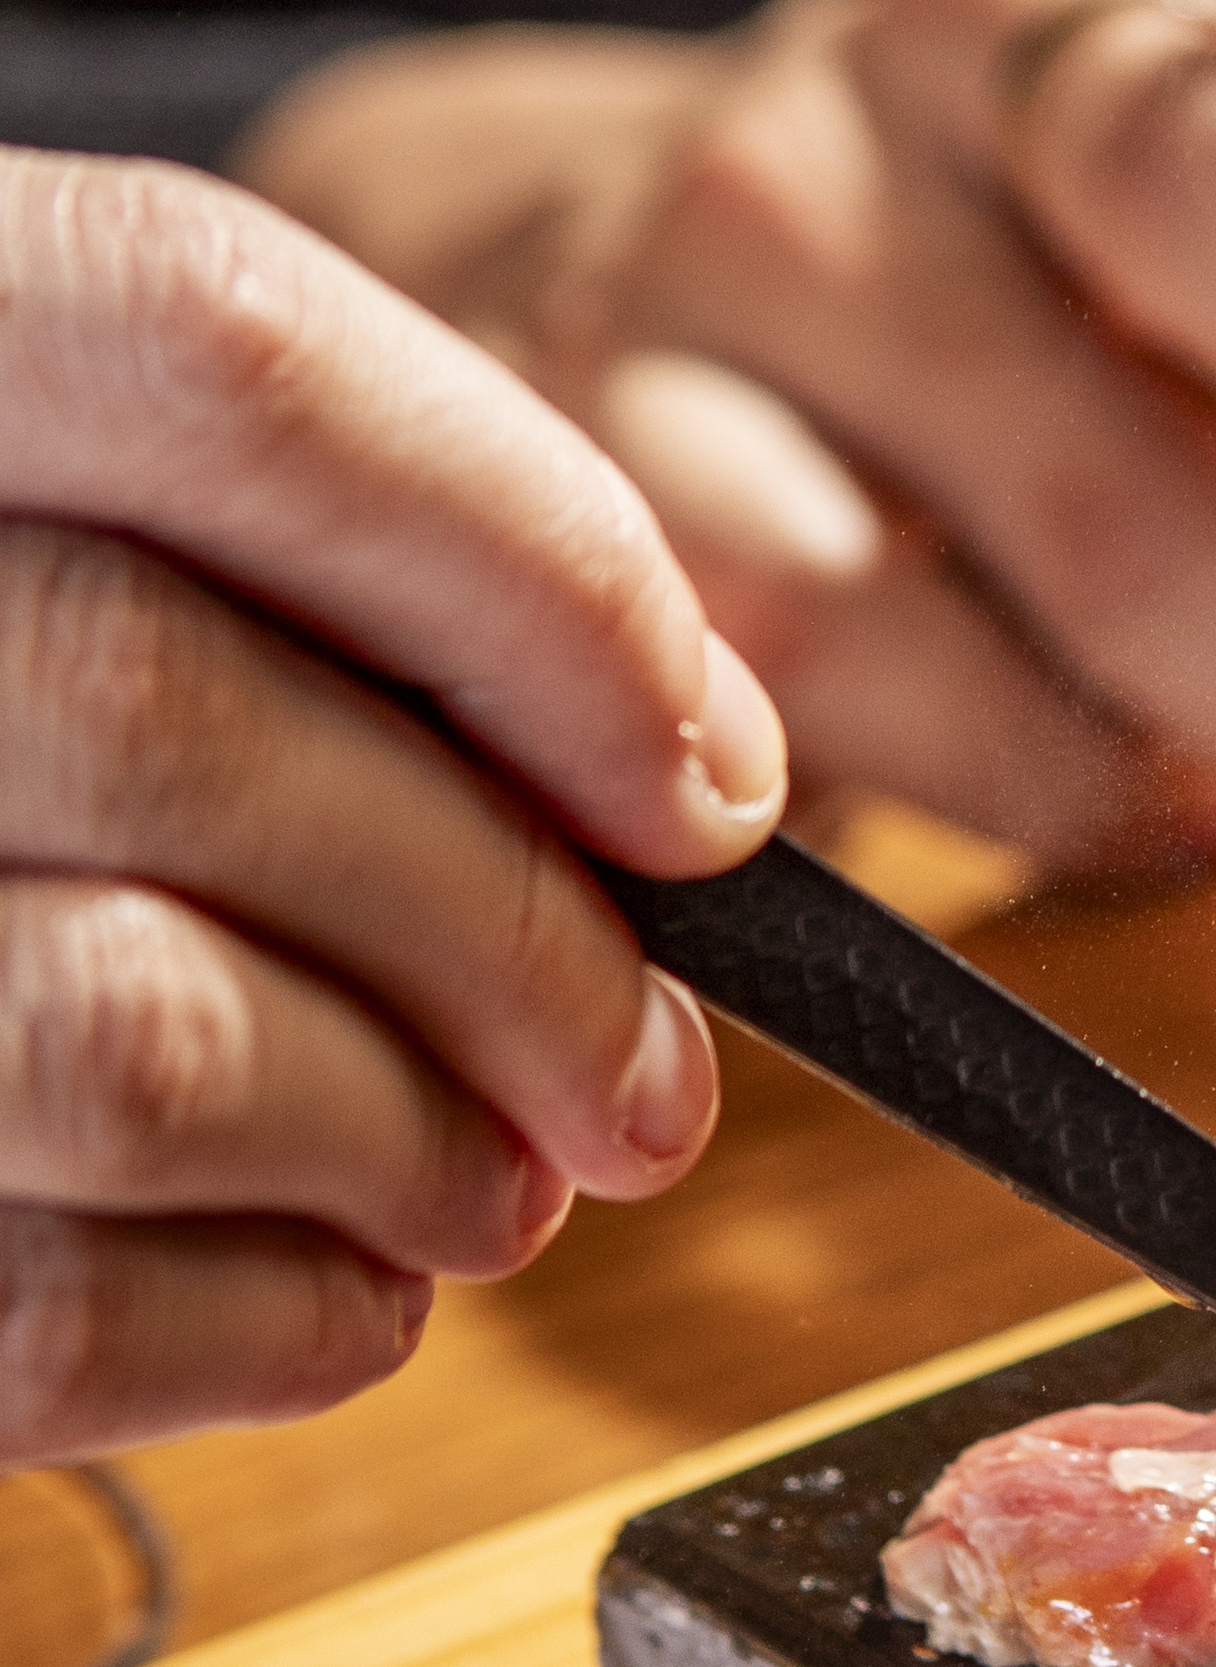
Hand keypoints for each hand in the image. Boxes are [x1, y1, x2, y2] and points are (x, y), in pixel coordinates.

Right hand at [0, 154, 786, 1458]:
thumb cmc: (40, 745)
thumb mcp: (123, 550)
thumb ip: (354, 587)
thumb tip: (688, 766)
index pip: (217, 348)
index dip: (524, 564)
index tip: (698, 770)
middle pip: (175, 710)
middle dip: (507, 929)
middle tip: (642, 1064)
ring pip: (139, 1036)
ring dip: (412, 1147)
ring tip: (496, 1176)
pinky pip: (57, 1310)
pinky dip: (284, 1319)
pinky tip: (331, 1272)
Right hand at [240, 0, 1215, 1048]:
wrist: (591, 225)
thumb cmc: (1024, 238)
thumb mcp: (1190, 180)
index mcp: (1036, 8)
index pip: (1210, 164)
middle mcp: (824, 146)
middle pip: (1108, 474)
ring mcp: (654, 339)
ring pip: (904, 633)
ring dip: (1149, 810)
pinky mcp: (548, 531)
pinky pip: (761, 724)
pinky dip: (964, 801)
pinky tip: (1115, 831)